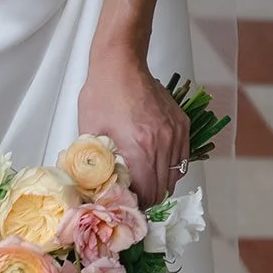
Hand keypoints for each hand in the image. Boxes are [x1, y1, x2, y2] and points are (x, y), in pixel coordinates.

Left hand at [78, 44, 190, 207]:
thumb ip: (96, 165)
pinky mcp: (181, 124)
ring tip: (143, 186)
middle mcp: (163, 142)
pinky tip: (155, 168)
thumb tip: (96, 189)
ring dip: (160, 185)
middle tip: (134, 201)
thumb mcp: (90, 135)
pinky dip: (170, 168)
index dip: (137, 206)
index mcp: (140, 148)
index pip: (147, 193)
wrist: (121, 64)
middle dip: (148, 200)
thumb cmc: (102, 96)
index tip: (126, 208)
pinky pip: (182, 158)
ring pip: (175, 175)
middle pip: (163, 189)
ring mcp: (175, 133)